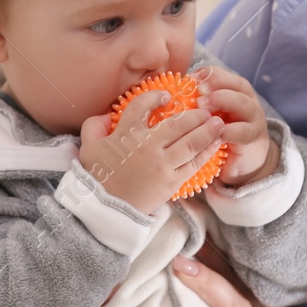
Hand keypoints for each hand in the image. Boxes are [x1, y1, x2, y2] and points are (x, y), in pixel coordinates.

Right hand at [77, 88, 225, 213]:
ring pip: (190, 143)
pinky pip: (194, 164)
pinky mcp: (171, 182)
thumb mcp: (89, 147)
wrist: (107, 210)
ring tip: (218, 123)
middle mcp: (147, 147)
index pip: (143, 106)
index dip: (156, 97)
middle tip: (206, 109)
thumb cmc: (97, 177)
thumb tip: (107, 114)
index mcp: (126, 134)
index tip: (166, 97)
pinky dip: (207, 152)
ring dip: (207, 131)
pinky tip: (215, 143)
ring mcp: (162, 165)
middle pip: (177, 125)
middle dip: (195, 114)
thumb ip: (94, 125)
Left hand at [190, 64, 276, 186]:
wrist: (245, 162)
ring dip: (221, 101)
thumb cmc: (221, 135)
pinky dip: (226, 131)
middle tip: (198, 90)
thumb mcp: (211, 116)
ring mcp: (253, 118)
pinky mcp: (253, 138)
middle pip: (236, 84)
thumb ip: (199, 105)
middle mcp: (247, 100)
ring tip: (202, 107)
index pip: (223, 75)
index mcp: (235, 91)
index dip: (208, 74)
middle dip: (216, 84)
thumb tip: (170, 96)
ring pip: (242, 103)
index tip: (190, 78)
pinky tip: (211, 133)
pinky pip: (242, 131)